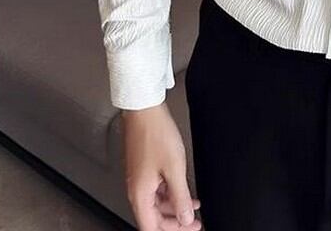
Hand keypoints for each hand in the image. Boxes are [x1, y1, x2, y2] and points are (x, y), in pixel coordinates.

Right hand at [121, 102, 201, 230]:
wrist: (144, 111)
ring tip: (193, 206)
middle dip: (175, 221)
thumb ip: (181, 196)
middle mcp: (136, 189)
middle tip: (194, 221)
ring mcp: (139, 178)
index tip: (190, 228)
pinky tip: (183, 189)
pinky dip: (170, 193)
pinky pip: (156, 189)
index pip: (151, 227)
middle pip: (154, 217)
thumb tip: (185, 217)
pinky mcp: (143, 168)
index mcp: (140, 194)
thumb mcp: (174, 168)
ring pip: (156, 203)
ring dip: (175, 207)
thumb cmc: (155, 134)